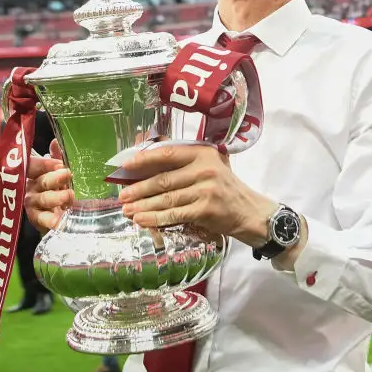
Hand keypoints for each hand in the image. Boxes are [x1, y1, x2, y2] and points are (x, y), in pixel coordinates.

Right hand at [24, 138, 72, 231]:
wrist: (57, 214)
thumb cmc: (58, 188)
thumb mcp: (59, 171)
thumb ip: (58, 157)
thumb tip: (56, 141)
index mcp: (35, 173)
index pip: (34, 165)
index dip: (45, 164)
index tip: (60, 164)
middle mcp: (32, 187)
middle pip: (42, 181)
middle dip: (54, 178)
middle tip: (67, 175)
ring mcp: (33, 204)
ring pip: (43, 199)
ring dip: (56, 197)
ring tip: (69, 196)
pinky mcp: (37, 219)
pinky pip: (43, 219)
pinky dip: (51, 220)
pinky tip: (60, 220)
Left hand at [117, 144, 275, 246]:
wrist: (249, 212)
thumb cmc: (225, 188)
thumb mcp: (210, 166)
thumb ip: (184, 159)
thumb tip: (147, 151)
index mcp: (203, 153)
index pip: (167, 153)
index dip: (143, 159)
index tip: (125, 166)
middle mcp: (205, 169)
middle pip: (163, 179)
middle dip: (139, 189)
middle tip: (122, 196)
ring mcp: (205, 190)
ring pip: (166, 198)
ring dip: (143, 205)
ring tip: (127, 210)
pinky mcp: (205, 209)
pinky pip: (174, 214)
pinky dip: (155, 218)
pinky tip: (141, 220)